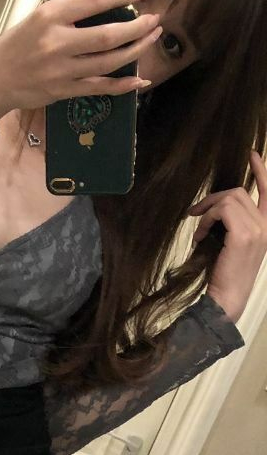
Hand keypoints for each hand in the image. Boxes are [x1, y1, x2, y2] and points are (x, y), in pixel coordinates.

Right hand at [0, 0, 159, 122]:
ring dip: (135, 51)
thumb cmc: (15, 46)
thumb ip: (68, 14)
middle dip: (138, 27)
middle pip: (109, 35)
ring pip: (109, 62)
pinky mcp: (62, 91)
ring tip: (151, 39)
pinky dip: (122, 85)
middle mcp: (57, 42)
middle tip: (155, 20)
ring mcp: (61, 70)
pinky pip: (99, 88)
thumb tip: (104, 8)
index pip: (95, 1)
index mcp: (51, 17)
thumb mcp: (37, 19)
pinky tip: (139, 79)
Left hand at [192, 149, 266, 325]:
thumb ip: (233, 225)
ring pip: (229, 199)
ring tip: (198, 230)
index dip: (262, 171)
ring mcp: (258, 228)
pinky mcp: (244, 234)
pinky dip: (205, 220)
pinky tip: (199, 237)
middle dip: (214, 198)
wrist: (228, 299)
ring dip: (207, 211)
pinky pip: (221, 210)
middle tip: (195, 212)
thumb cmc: (226, 276)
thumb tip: (216, 209)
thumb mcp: (233, 245)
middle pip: (239, 192)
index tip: (253, 154)